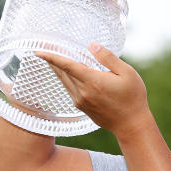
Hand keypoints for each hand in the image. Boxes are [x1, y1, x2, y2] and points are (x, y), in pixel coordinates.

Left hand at [36, 43, 150, 136]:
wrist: (131, 125)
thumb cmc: (133, 98)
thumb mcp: (127, 73)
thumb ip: (108, 58)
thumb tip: (91, 46)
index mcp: (93, 81)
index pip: (67, 65)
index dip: (51, 57)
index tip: (38, 51)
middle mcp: (83, 92)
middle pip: (62, 72)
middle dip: (53, 60)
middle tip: (45, 48)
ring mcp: (80, 101)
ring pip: (64, 81)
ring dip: (58, 69)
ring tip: (54, 57)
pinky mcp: (81, 107)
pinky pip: (70, 89)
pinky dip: (66, 79)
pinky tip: (69, 73)